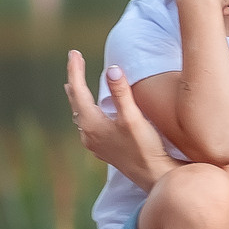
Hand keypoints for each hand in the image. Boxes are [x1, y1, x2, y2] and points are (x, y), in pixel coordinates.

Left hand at [67, 51, 173, 188]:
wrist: (154, 176)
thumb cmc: (144, 147)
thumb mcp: (133, 117)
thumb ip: (121, 92)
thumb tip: (111, 68)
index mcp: (92, 124)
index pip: (78, 91)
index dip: (75, 70)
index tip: (74, 52)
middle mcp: (88, 134)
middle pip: (76, 102)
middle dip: (75, 80)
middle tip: (75, 60)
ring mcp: (95, 143)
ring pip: (81, 114)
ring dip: (79, 96)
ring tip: (74, 84)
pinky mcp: (104, 148)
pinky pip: (88, 124)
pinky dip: (88, 110)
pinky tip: (92, 112)